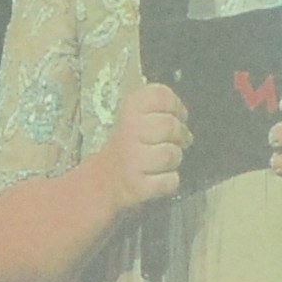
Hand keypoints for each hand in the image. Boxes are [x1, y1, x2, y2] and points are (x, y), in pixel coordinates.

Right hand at [98, 82, 188, 210]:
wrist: (98, 181)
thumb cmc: (124, 147)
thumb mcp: (132, 118)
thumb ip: (156, 109)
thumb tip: (183, 118)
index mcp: (128, 109)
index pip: (160, 95)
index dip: (176, 106)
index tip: (177, 116)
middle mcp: (128, 131)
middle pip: (171, 125)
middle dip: (180, 135)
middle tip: (174, 141)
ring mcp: (132, 159)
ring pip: (172, 154)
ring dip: (173, 160)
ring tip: (162, 162)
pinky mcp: (137, 185)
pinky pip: (170, 181)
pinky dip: (168, 182)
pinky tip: (156, 179)